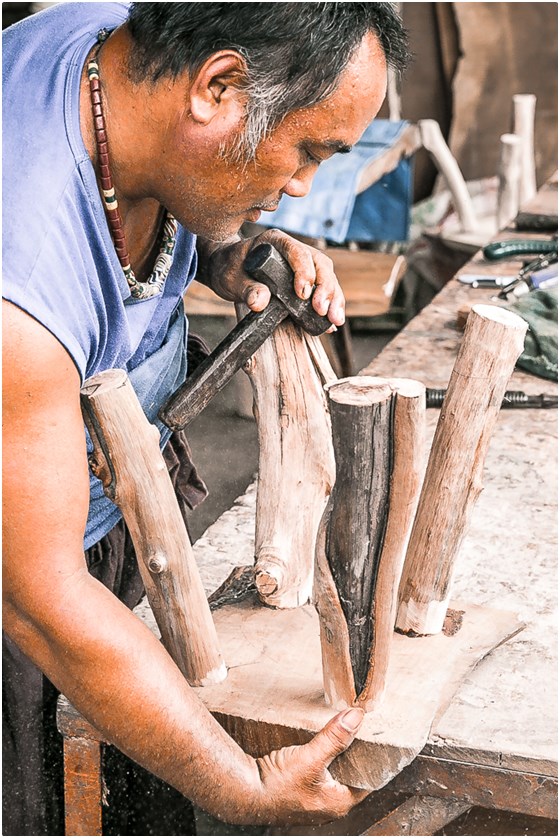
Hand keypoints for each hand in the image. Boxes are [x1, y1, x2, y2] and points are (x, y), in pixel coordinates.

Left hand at [205, 229, 345, 328]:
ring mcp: (303, 265)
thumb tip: (260, 302)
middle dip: (326, 289)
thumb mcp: (231, 279)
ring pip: (327, 278)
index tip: (303, 294)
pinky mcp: (306, 280)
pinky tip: (332, 323)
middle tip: (322, 311)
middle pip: (320, 265)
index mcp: (275, 241)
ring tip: (334, 320)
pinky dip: (330, 306)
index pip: (297, 252)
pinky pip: (323, 291)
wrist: (227, 270)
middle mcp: (294, 250)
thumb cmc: (229, 269)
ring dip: (334, 299)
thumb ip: (245, 289)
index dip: (304, 272)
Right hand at [246, 707, 368, 825]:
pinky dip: (320, 756)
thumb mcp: (310, 758)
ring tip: (338, 730)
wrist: (245, 794)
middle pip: (351, 773)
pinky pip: (318, 771)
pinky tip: (316, 742)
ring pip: (333, 771)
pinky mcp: (299, 790)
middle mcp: (329, 804)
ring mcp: (313, 798)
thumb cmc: (277, 785)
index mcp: (339, 803)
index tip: (376, 734)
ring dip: (334, 752)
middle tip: (357, 727)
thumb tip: (356, 717)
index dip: (373, 756)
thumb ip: (334, 738)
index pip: (368, 779)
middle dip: (353, 751)